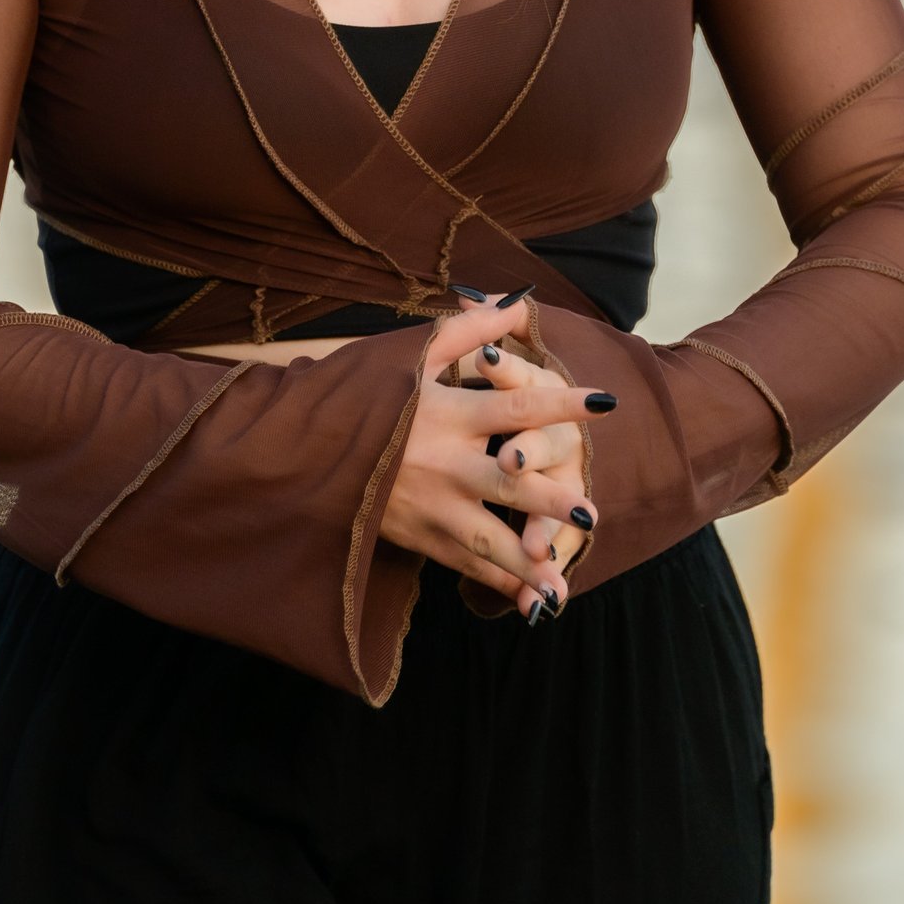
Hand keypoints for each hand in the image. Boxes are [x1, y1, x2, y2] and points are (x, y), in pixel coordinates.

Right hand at [379, 300, 609, 621]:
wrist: (298, 450)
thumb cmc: (361, 396)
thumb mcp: (410, 357)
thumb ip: (467, 333)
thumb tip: (515, 306)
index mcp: (446, 414)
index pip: (516, 407)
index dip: (562, 404)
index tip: (606, 401)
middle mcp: (442, 463)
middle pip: (508, 485)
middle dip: (550, 501)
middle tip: (591, 512)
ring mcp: (429, 506)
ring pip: (488, 539)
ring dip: (528, 559)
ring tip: (564, 581)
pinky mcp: (417, 535)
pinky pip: (464, 564)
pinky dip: (498, 581)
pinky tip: (532, 597)